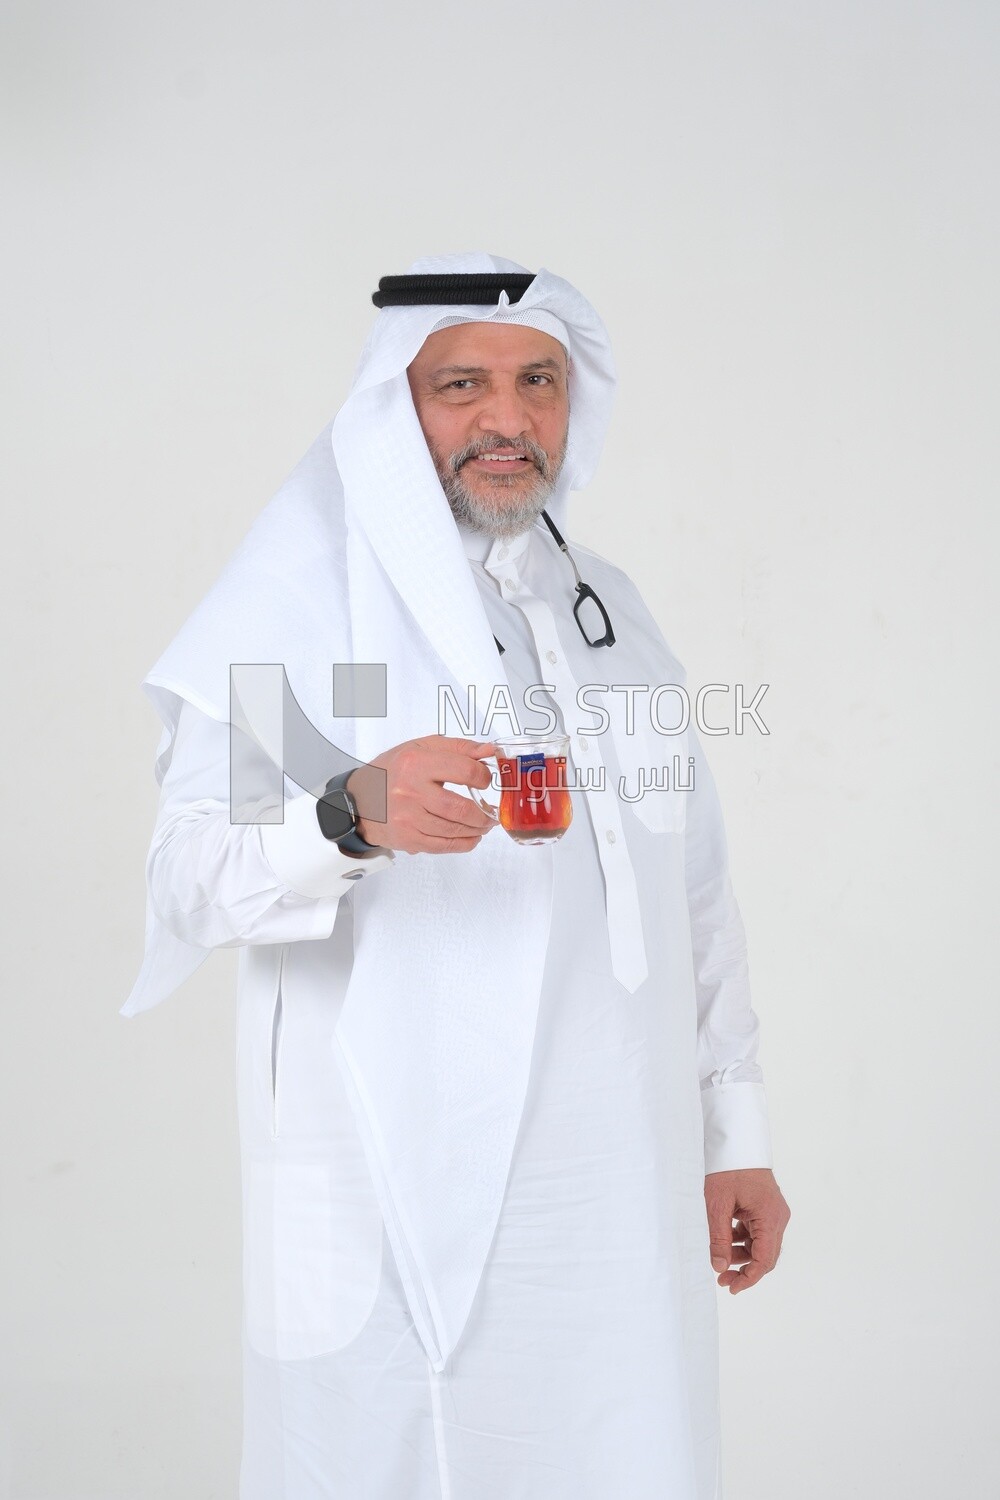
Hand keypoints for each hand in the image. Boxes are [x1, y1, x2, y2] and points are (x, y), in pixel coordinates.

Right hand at [346, 736, 497, 854]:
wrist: (359, 799)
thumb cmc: (391, 771)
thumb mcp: (420, 748)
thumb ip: (458, 748)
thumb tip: (489, 751)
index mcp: (416, 763)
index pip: (464, 770)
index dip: (482, 776)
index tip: (485, 780)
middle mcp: (410, 791)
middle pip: (460, 808)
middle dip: (484, 813)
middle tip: (492, 812)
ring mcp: (407, 818)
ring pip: (454, 830)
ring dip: (476, 829)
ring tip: (484, 824)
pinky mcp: (407, 838)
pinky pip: (442, 845)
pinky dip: (463, 844)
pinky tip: (470, 837)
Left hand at [704, 1168, 789, 1294]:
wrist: (734, 1140)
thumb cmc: (727, 1167)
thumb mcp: (717, 1204)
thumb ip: (719, 1237)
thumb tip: (719, 1266)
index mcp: (770, 1216)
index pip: (765, 1259)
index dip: (749, 1278)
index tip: (731, 1287)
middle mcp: (778, 1216)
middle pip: (766, 1255)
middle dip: (745, 1269)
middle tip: (722, 1279)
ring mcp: (773, 1212)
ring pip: (761, 1245)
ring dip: (742, 1255)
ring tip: (719, 1260)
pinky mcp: (766, 1208)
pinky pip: (757, 1232)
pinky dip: (742, 1240)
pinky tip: (725, 1240)